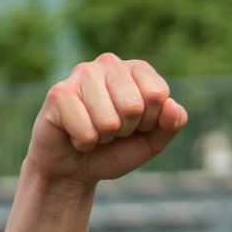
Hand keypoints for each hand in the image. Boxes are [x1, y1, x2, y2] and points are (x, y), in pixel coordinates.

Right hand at [27, 54, 189, 185]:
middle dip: (125, 130)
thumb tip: (172, 106)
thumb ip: (171, 124)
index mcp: (136, 70)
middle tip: (112, 130)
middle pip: (134, 106)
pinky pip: (86, 131)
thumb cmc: (115, 149)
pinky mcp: (59, 93)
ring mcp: (82, 74)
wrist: (75, 168)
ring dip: (103, 136)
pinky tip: (75, 133)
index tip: (137, 125)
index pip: (158, 94)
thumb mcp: (152, 141)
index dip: (150, 121)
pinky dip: (84, 142)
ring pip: (109, 120)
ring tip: (94, 131)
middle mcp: (109, 63)